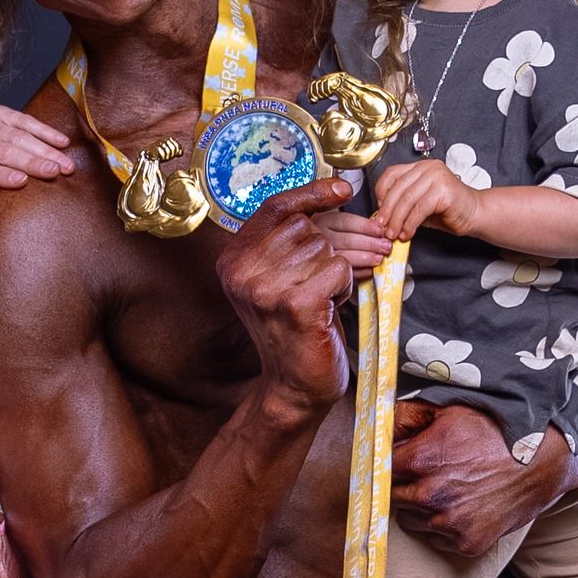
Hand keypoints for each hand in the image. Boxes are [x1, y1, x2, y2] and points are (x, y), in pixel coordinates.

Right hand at [216, 177, 358, 422]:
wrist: (294, 388)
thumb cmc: (297, 330)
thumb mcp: (282, 279)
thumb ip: (292, 241)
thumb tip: (337, 193)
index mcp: (234, 260)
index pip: (275, 207)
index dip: (311, 192)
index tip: (342, 189)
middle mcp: (242, 271)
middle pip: (306, 226)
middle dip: (332, 246)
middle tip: (335, 274)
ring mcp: (266, 288)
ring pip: (325, 248)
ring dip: (335, 272)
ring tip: (322, 300)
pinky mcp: (295, 304)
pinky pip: (337, 268)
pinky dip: (344, 286)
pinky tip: (329, 308)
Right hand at [320, 206, 397, 282]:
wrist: (316, 250)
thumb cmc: (340, 234)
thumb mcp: (345, 223)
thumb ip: (361, 226)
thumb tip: (383, 231)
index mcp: (327, 221)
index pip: (346, 221)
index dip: (365, 226)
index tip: (381, 230)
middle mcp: (321, 238)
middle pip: (345, 240)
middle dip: (369, 244)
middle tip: (386, 246)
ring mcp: (322, 256)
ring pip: (343, 257)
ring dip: (364, 258)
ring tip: (379, 259)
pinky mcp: (327, 273)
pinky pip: (344, 273)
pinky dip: (359, 272)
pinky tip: (371, 270)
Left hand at [372, 156, 481, 242]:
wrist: (474, 214)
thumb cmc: (447, 210)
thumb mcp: (418, 204)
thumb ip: (402, 204)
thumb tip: (381, 216)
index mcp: (419, 167)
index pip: (391, 174)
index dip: (380, 193)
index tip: (379, 212)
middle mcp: (427, 167)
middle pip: (397, 188)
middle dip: (387, 211)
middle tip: (382, 228)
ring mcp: (437, 176)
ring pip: (407, 199)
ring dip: (397, 220)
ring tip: (394, 234)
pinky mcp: (444, 189)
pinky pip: (420, 208)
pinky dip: (411, 224)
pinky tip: (408, 233)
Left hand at [390, 399, 577, 557]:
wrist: (547, 459)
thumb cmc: (498, 429)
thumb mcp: (451, 410)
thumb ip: (407, 416)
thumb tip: (378, 423)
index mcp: (421, 459)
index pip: (382, 468)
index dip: (393, 463)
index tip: (403, 460)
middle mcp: (431, 494)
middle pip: (394, 496)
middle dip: (405, 484)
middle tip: (429, 472)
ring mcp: (449, 522)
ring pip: (412, 520)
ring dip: (420, 507)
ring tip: (448, 488)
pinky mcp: (467, 542)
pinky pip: (436, 539)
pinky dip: (442, 526)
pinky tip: (462, 505)